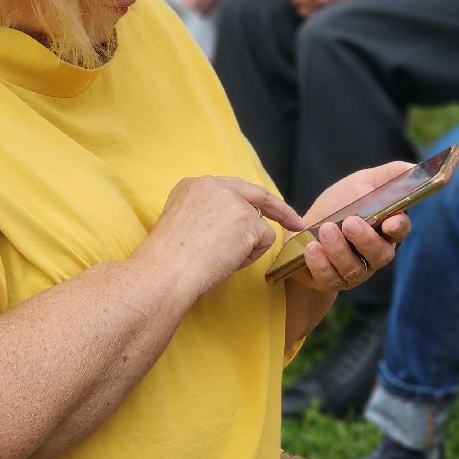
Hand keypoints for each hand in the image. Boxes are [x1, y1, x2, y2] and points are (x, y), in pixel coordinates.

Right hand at [132, 176, 304, 303]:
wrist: (163, 273)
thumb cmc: (167, 262)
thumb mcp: (181, 225)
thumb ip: (207, 217)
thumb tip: (234, 229)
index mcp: (192, 185)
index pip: (232, 188)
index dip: (250, 201)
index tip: (263, 208)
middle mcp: (213, 185)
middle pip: (256, 194)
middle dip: (279, 209)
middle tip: (295, 223)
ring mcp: (232, 201)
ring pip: (258, 224)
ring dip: (247, 246)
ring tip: (217, 260)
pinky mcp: (248, 219)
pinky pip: (265, 240)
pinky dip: (251, 256)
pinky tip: (227, 261)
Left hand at [288, 162, 412, 292]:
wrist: (303, 231)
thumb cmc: (338, 205)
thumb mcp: (361, 182)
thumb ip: (390, 175)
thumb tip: (415, 168)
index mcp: (386, 228)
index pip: (400, 229)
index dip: (398, 227)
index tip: (389, 222)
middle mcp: (374, 254)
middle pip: (381, 254)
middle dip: (365, 239)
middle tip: (349, 222)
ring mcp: (355, 271)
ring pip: (354, 268)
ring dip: (339, 249)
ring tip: (325, 230)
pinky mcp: (332, 281)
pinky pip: (330, 278)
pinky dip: (321, 264)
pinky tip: (312, 248)